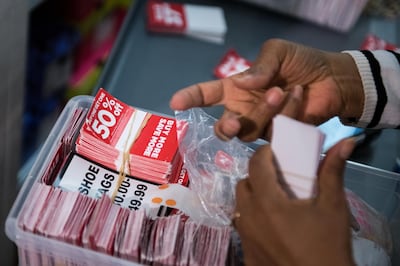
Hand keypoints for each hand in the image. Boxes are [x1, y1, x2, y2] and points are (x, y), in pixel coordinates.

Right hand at [170, 39, 363, 141]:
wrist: (333, 79)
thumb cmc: (301, 62)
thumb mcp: (278, 52)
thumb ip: (260, 65)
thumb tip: (243, 84)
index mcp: (237, 88)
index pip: (207, 95)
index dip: (190, 98)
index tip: (175, 103)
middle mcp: (244, 109)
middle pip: (223, 128)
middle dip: (224, 128)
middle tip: (232, 124)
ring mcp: (262, 125)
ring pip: (248, 133)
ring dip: (261, 114)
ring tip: (280, 93)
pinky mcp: (280, 136)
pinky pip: (274, 133)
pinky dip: (286, 115)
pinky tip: (298, 98)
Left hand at [233, 139, 355, 265]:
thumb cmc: (328, 245)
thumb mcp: (333, 206)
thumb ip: (332, 171)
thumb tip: (345, 142)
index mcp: (267, 202)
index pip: (255, 164)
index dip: (264, 153)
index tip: (277, 153)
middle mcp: (249, 217)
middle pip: (244, 184)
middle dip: (258, 176)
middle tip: (278, 179)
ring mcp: (244, 237)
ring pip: (240, 206)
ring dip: (253, 197)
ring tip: (274, 201)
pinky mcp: (245, 253)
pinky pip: (241, 227)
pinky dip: (252, 219)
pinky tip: (271, 225)